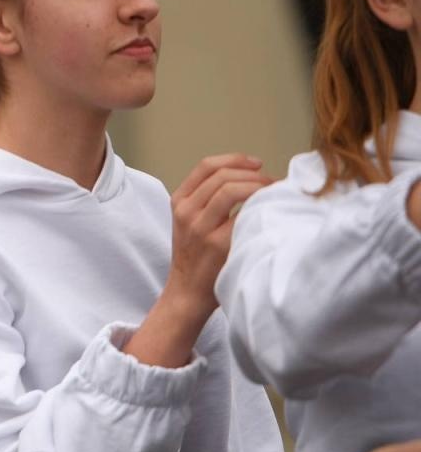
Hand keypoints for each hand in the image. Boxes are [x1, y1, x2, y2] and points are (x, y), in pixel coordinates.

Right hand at [126, 155, 272, 367]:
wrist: (187, 292)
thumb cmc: (197, 257)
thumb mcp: (190, 222)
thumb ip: (208, 200)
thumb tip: (250, 176)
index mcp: (179, 202)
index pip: (206, 166)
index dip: (235, 159)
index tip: (257, 164)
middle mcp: (186, 212)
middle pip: (223, 175)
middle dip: (253, 174)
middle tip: (272, 183)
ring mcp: (200, 228)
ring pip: (231, 189)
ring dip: (258, 186)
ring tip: (273, 193)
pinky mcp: (217, 243)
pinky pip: (242, 213)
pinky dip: (259, 205)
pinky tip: (270, 209)